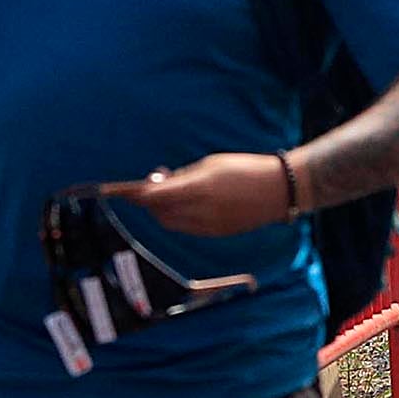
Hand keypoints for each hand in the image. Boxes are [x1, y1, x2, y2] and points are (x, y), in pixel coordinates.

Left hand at [120, 151, 293, 236]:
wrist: (280, 190)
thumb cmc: (245, 169)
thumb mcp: (211, 164)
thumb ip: (183, 176)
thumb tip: (160, 183)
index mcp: (199, 188)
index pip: (155, 196)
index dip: (134, 193)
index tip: (119, 190)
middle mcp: (202, 210)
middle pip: (159, 212)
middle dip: (148, 202)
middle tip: (146, 187)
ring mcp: (209, 225)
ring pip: (171, 222)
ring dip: (162, 210)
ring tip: (167, 194)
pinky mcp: (217, 233)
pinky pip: (187, 228)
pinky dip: (178, 217)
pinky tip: (184, 205)